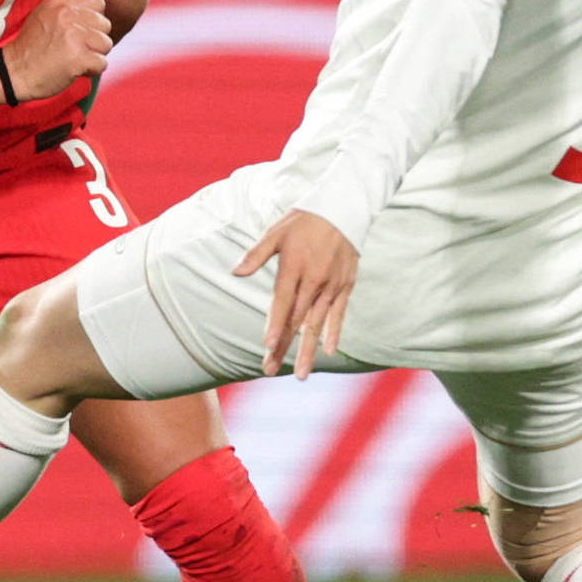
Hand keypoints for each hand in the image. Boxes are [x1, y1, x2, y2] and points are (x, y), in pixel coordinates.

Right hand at [0, 0, 110, 99]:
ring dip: (94, 55)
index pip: (98, 3)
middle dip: (94, 39)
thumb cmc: (31, 46)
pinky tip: (74, 69)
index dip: (92, 20)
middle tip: (74, 48)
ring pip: (106, 44)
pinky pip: (102, 63)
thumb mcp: (45, 13)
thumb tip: (99, 8)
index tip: (78, 31)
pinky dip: (91, 70)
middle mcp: (68, 14)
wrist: (14, 71)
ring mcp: (74, 35)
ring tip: (73, 58)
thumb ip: (70, 7)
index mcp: (60, 0)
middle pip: (105, 24)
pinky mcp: (79, 57)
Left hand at [233, 212, 356, 379]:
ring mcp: (332, 285)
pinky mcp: (346, 285)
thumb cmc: (304, 221)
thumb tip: (235, 272)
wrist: (344, 208)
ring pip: (317, 323)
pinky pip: (339, 313)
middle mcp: (314, 280)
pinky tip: (328, 351)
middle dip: (282, 347)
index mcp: (294, 267)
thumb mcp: (276, 232)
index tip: (267, 346)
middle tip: (269, 369)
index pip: (282, 302)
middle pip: (296, 320)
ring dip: (308, 350)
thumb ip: (256, 254)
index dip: (275, 325)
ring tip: (301, 374)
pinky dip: (334, 332)